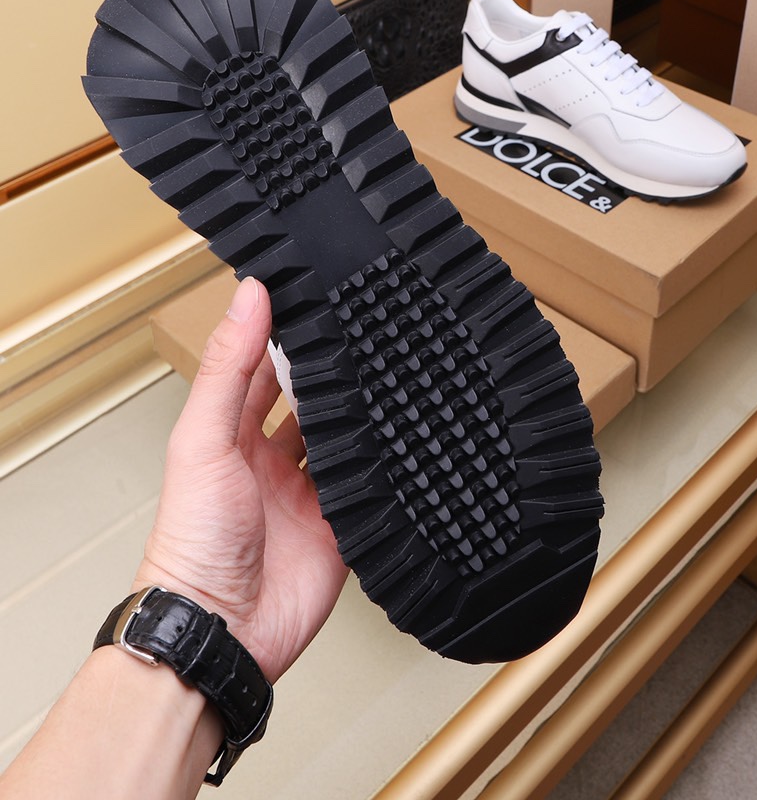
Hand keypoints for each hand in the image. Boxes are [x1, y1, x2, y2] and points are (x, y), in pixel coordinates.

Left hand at [133, 277, 347, 682]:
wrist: (221, 628)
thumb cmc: (191, 542)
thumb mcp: (203, 439)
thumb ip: (227, 368)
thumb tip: (248, 298)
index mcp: (232, 436)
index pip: (262, 370)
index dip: (284, 335)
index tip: (312, 296)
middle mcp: (270, 461)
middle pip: (308, 402)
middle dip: (331, 372)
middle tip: (362, 332)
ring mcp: (307, 494)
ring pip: (342, 441)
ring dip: (358, 417)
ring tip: (386, 377)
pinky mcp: (339, 526)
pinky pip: (367, 488)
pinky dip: (382, 467)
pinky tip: (397, 440)